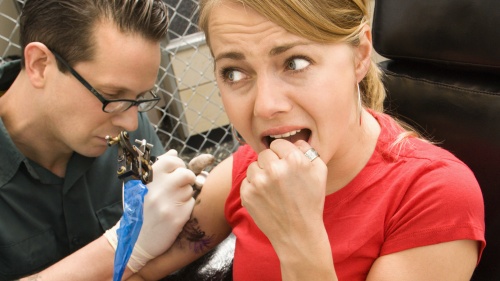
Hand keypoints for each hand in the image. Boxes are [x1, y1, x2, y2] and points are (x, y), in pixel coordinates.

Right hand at [105, 149, 195, 271]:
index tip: (176, 172)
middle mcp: (157, 189)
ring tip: (172, 202)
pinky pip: (191, 204)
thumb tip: (174, 152)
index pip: (172, 160)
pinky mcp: (177, 218)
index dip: (178, 165)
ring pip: (190, 189)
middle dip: (187, 179)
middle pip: (186, 174)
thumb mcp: (142, 186)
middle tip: (180, 187)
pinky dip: (187, 208)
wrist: (135, 241)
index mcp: (148, 179)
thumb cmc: (140, 210)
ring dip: (185, 194)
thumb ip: (159, 168)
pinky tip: (174, 213)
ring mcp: (168, 204)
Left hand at [241, 140, 326, 242]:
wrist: (298, 233)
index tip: (286, 165)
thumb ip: (307, 150)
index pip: (278, 144)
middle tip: (280, 180)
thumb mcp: (320, 172)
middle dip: (271, 163)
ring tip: (274, 190)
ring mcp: (259, 182)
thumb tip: (294, 140)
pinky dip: (254, 187)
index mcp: (293, 160)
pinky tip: (266, 198)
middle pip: (265, 153)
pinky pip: (247, 181)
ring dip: (261, 174)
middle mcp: (274, 169)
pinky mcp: (247, 194)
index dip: (283, 154)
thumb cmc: (311, 202)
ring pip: (254, 166)